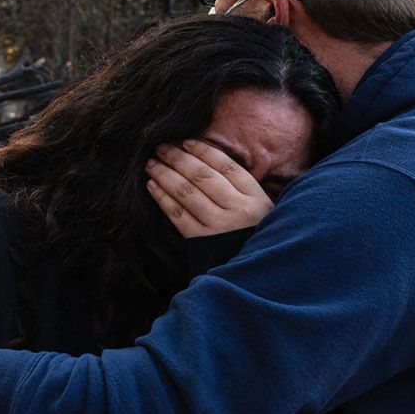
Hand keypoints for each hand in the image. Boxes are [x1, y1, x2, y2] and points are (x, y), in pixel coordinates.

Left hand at [145, 141, 272, 237]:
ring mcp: (218, 226)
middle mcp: (237, 209)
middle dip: (178, 158)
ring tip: (151, 164)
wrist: (253, 272)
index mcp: (255, 197)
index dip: (203, 150)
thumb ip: (242, 187)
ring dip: (165, 174)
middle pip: (202, 175)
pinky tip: (152, 186)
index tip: (185, 141)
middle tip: (161, 147)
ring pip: (186, 192)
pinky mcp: (201, 241)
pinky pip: (177, 214)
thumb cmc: (255, 235)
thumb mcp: (263, 209)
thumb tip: (209, 159)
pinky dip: (162, 198)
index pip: (226, 166)